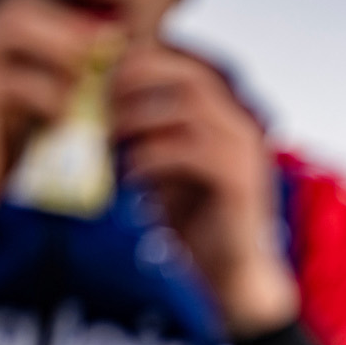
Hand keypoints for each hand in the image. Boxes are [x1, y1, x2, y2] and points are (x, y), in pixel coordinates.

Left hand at [111, 45, 299, 336]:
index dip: (145, 64)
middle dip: (139, 81)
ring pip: (189, 107)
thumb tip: (102, 112)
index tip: (102, 79)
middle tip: (101, 102)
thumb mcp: (166, 175)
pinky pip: (190, 150)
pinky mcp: (239, 182)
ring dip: (141, 117)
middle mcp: (241, 130)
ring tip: (111, 137)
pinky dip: (153, 156)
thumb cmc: (199, 229)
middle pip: (190, 76)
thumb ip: (148, 141)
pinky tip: (131, 174)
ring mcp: (245, 154)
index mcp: (226, 122)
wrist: (235, 280)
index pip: (188, 68)